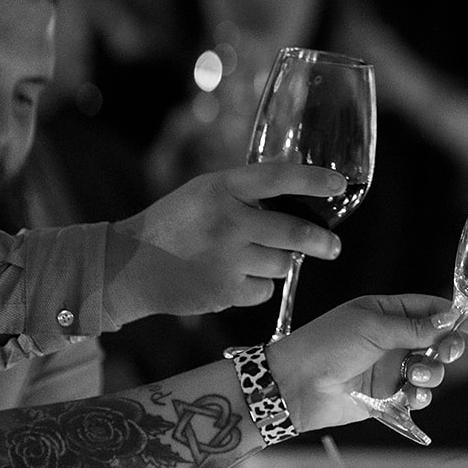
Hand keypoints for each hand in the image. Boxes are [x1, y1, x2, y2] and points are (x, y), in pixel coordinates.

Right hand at [104, 164, 347, 325]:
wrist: (127, 266)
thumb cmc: (173, 224)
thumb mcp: (204, 192)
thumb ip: (244, 192)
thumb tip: (297, 194)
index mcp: (222, 188)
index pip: (279, 177)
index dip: (314, 180)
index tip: (340, 185)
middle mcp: (227, 220)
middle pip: (295, 231)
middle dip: (321, 242)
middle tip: (333, 247)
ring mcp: (227, 258)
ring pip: (283, 264)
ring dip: (278, 264)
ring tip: (251, 259)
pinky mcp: (224, 290)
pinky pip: (264, 290)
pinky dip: (256, 287)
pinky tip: (230, 279)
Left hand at [266, 294, 467, 431]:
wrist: (294, 386)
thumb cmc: (325, 345)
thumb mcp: (371, 327)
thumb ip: (413, 327)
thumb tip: (449, 320)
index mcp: (387, 311)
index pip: (434, 310)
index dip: (462, 317)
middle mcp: (393, 338)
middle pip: (438, 341)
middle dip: (448, 348)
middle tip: (446, 353)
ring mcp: (390, 367)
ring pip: (431, 370)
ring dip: (432, 374)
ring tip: (416, 378)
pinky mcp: (386, 396)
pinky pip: (417, 396)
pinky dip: (420, 396)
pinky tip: (411, 396)